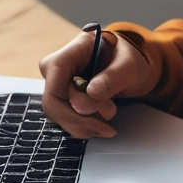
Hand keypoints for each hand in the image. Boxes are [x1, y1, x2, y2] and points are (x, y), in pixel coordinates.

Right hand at [39, 30, 158, 137]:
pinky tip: (101, 122)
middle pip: (54, 107)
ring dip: (87, 125)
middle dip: (82, 121)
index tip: (97, 122)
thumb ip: (113, 77)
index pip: (54, 90)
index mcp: (67, 55)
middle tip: (107, 126)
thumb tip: (92, 92)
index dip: (71, 112)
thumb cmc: (125, 59)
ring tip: (109, 112)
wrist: (125, 66)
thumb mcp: (128, 65)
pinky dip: (86, 127)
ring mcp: (57, 86)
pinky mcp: (63, 99)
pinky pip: (67, 120)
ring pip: (61, 118)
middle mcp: (55, 71)